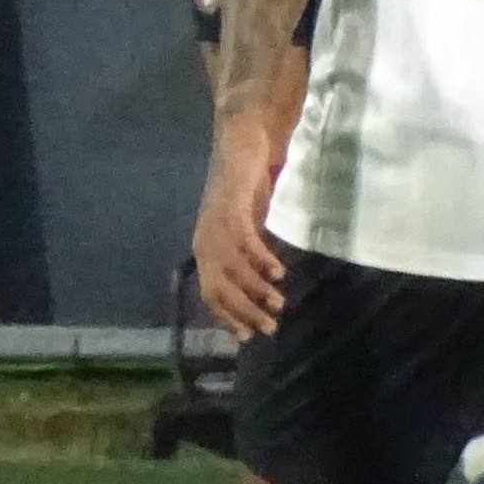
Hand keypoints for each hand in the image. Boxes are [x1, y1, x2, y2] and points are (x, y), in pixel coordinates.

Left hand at [191, 118, 286, 340]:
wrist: (242, 146)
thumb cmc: (245, 192)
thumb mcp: (245, 231)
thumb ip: (248, 258)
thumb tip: (263, 291)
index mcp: (206, 251)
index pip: (211, 295)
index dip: (228, 317)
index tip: (249, 337)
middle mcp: (205, 241)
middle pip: (218, 288)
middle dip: (243, 311)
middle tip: (270, 327)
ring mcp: (215, 225)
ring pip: (232, 269)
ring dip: (255, 290)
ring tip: (278, 303)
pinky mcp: (230, 208)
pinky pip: (243, 241)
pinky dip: (260, 259)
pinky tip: (278, 272)